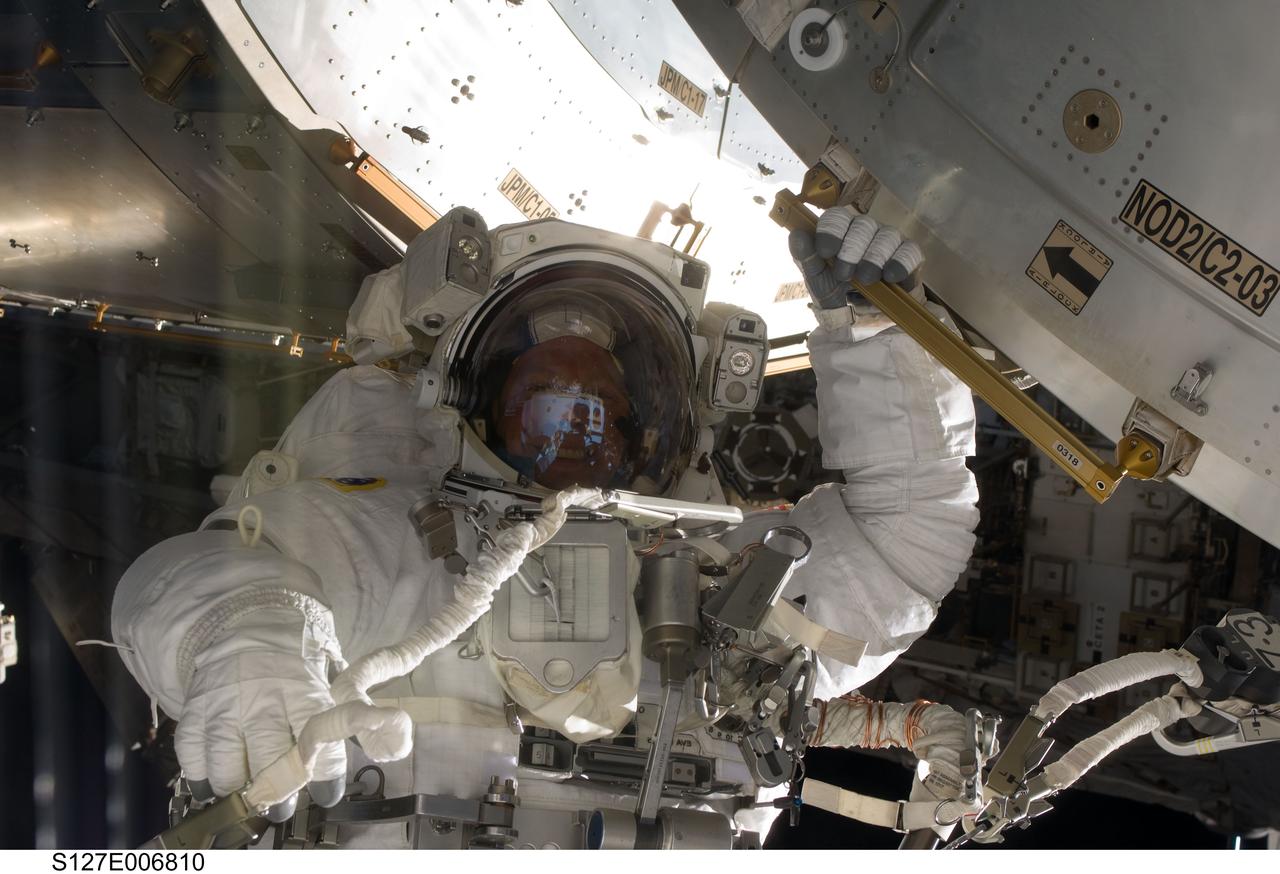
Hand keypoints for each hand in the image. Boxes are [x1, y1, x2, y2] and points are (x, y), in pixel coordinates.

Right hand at [175, 607, 346, 820]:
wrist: (251, 620)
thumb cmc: (296, 658)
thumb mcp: (324, 675)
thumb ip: (335, 711)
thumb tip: (365, 745)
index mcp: (301, 691)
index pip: (317, 740)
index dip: (324, 773)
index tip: (327, 793)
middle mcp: (262, 700)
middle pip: (268, 758)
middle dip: (278, 791)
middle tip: (282, 808)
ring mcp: (225, 705)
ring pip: (226, 764)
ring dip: (237, 789)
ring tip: (248, 797)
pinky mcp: (196, 708)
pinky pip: (193, 752)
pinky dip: (201, 776)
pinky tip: (212, 784)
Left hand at [788, 205, 924, 308]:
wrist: (860, 315)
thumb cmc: (836, 289)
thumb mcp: (817, 278)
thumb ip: (805, 257)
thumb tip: (796, 234)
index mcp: (841, 230)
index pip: (837, 216)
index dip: (831, 231)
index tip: (825, 252)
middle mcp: (866, 229)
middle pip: (862, 225)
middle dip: (851, 251)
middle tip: (844, 275)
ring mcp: (889, 240)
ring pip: (886, 236)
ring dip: (873, 259)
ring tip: (866, 280)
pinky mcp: (909, 255)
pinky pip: (909, 251)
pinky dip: (899, 263)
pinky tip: (889, 277)